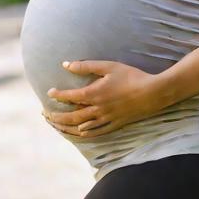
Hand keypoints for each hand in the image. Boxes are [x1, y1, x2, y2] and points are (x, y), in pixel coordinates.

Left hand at [42, 60, 165, 137]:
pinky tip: (78, 132)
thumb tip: (66, 65)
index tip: (49, 93)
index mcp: (95, 94)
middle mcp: (98, 109)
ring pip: (81, 127)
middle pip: (71, 117)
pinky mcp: (115, 124)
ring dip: (65, 126)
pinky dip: (84, 133)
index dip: (57, 95)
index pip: (69, 97)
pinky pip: (96, 132)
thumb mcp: (109, 66)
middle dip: (55, 116)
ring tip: (55, 124)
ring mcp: (106, 119)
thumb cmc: (131, 76)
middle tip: (45, 113)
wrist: (153, 92)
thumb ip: (86, 66)